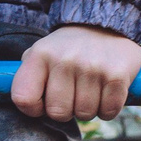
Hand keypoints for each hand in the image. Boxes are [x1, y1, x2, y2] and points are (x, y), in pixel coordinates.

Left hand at [11, 24, 140, 121]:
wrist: (105, 25)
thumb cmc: (68, 50)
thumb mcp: (40, 53)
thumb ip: (27, 77)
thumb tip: (26, 106)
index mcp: (40, 55)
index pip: (24, 98)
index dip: (33, 109)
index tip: (43, 102)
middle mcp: (64, 60)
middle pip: (58, 113)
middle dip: (66, 111)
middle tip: (72, 95)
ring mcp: (91, 68)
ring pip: (84, 114)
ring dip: (88, 109)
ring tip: (90, 90)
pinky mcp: (116, 76)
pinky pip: (108, 111)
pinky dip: (108, 109)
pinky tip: (106, 93)